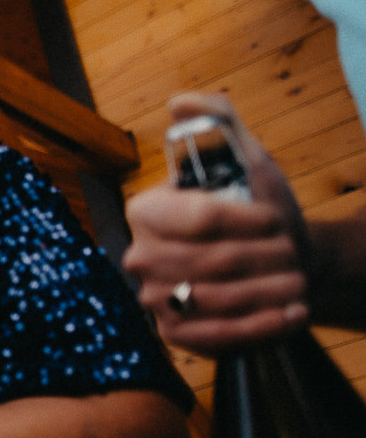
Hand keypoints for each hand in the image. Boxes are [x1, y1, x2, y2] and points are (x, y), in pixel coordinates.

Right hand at [124, 94, 309, 355]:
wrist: (277, 263)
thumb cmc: (258, 209)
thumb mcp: (244, 158)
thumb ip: (216, 122)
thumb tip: (180, 102)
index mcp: (146, 210)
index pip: (196, 218)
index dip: (246, 220)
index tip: (275, 219)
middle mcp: (140, 256)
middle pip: (211, 261)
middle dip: (264, 258)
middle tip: (293, 253)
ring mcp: (153, 298)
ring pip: (216, 299)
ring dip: (268, 291)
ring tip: (298, 279)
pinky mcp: (175, 334)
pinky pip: (216, 335)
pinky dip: (261, 325)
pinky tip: (291, 311)